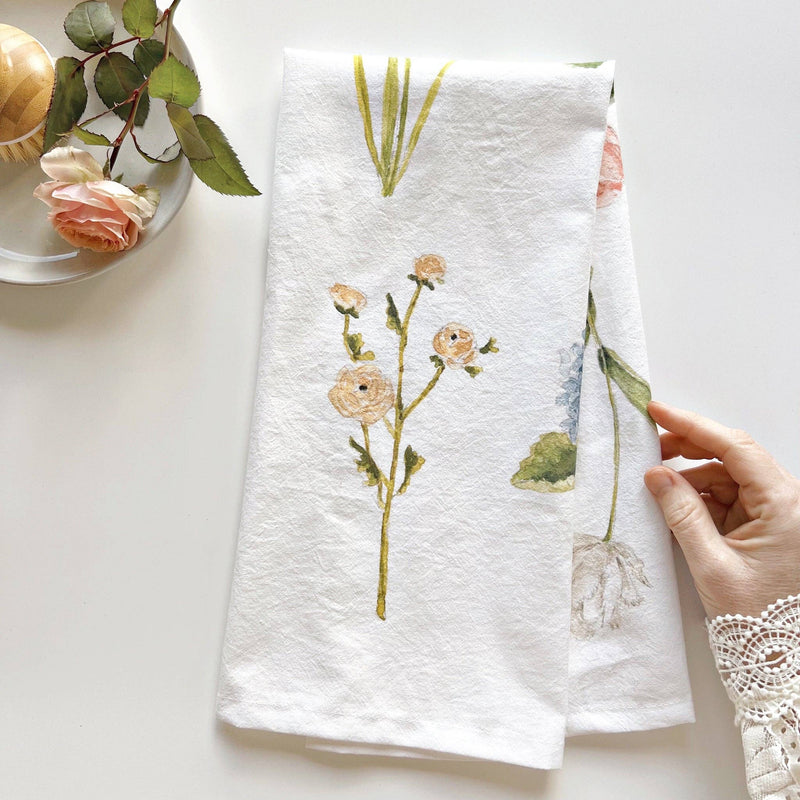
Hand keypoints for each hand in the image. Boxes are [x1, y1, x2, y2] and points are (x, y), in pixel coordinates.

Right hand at [643, 400, 799, 618]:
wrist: (781, 656)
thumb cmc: (756, 615)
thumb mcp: (712, 564)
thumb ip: (682, 514)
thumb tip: (655, 475)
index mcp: (783, 504)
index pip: (734, 447)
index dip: (693, 425)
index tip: (658, 411)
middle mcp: (785, 500)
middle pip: (731, 457)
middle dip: (689, 449)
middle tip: (649, 447)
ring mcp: (776, 512)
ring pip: (727, 476)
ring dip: (691, 477)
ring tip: (656, 486)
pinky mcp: (765, 524)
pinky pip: (727, 497)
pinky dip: (699, 498)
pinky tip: (674, 506)